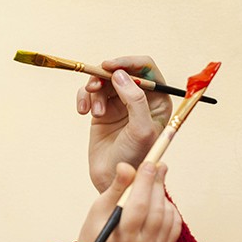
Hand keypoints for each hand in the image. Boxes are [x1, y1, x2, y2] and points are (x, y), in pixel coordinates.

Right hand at [76, 57, 173, 191]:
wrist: (112, 178)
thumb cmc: (133, 157)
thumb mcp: (141, 130)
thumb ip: (135, 100)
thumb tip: (119, 75)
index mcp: (158, 100)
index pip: (146, 68)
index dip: (128, 63)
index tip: (110, 67)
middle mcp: (140, 98)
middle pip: (122, 70)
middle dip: (106, 76)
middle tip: (94, 86)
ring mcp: (120, 103)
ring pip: (104, 80)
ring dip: (95, 91)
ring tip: (94, 112)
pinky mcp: (103, 109)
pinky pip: (91, 91)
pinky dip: (84, 97)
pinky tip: (83, 112)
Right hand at [77, 161, 181, 241]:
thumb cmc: (98, 227)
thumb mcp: (100, 206)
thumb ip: (116, 186)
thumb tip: (127, 166)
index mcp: (123, 238)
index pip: (138, 206)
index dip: (145, 182)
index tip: (149, 162)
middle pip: (156, 209)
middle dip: (157, 183)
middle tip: (157, 164)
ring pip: (167, 213)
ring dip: (162, 194)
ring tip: (152, 183)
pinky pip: (175, 221)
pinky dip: (169, 207)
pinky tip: (157, 200)